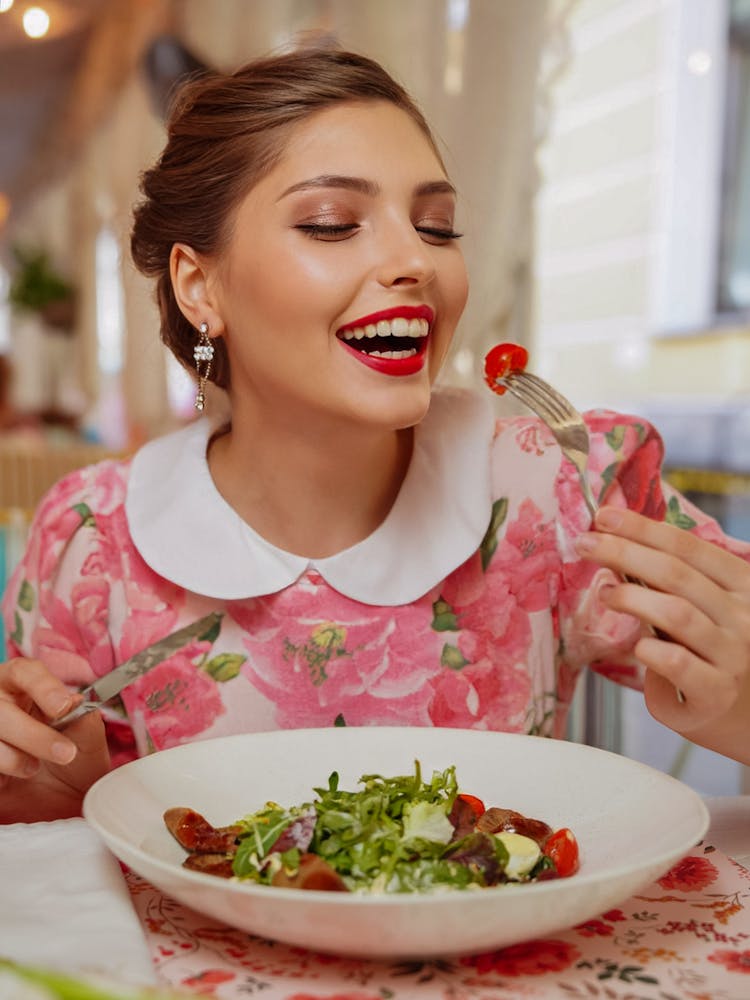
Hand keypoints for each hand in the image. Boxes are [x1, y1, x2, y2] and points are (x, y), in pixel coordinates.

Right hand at [0, 657, 110, 822]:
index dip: (43, 686)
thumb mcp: (87, 741)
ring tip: (34, 769)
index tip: (63, 707)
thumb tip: (74, 701)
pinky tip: (8, 781)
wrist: (60, 802)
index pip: (25, 671)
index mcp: (25, 686)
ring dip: (13, 757)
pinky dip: (0, 772)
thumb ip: (83, 719)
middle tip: (65, 754)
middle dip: (33, 734)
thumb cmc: (74, 762)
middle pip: (1, 707)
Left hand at [574, 506, 749, 764]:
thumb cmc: (714, 656)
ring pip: (676, 612)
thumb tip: (616, 541)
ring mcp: (733, 655)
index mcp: (742, 585)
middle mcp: (744, 616)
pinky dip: (648, 650)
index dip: (642, 528)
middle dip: (624, 552)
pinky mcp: (716, 693)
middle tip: (585, 544)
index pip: (688, 547)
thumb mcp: (706, 610)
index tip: (602, 516)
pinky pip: (676, 662)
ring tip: (604, 593)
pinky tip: (637, 647)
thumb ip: (673, 582)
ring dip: (630, 598)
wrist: (747, 718)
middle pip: (676, 573)